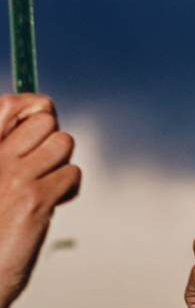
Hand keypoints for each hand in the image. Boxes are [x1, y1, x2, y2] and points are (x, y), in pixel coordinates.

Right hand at [0, 93, 81, 307]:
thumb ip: (9, 151)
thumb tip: (39, 119)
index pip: (11, 103)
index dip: (34, 108)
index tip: (36, 126)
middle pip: (46, 119)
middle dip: (52, 141)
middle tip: (41, 168)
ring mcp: (13, 175)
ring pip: (63, 143)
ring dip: (61, 165)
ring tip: (45, 186)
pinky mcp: (34, 199)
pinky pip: (71, 174)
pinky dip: (68, 189)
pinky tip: (50, 204)